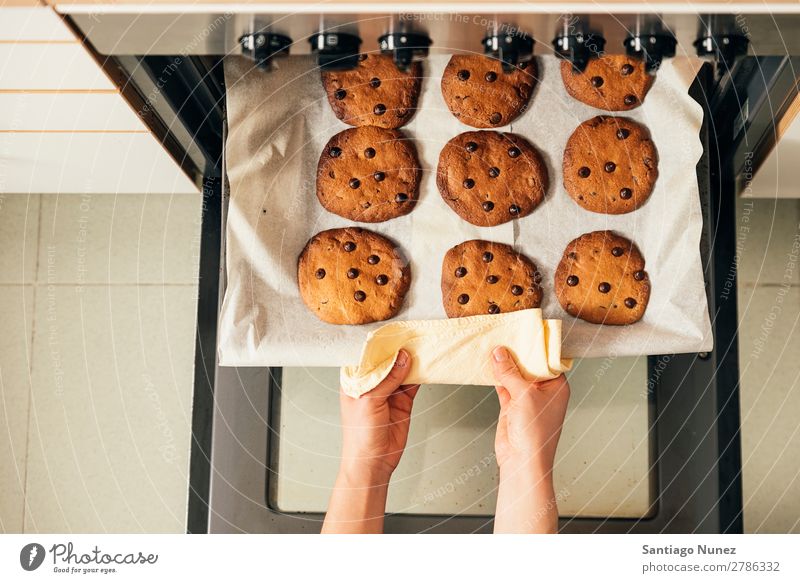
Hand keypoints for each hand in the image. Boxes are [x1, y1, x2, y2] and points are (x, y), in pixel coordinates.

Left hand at [322, 349, 418, 533]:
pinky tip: (428, 365)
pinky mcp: (403, 401)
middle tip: (414, 335)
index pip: (367, 355)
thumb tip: (402, 357)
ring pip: (402, 370)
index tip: (394, 331)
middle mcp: (371, 383)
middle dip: (399, 349)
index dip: (379, 343)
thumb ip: (387, 379)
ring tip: (424, 346)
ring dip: (413, 360)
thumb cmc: (359, 436)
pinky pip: (413, 383)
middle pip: (387, 360)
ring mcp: (388, 392)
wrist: (373, 463)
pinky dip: (421, 374)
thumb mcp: (370, 402)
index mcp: (355, 380)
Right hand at [491, 346, 569, 471]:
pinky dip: (495, 377)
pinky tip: (487, 366)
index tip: (522, 332)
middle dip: (515, 353)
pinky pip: (503, 386)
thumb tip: (499, 353)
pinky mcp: (512, 406)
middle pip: (528, 366)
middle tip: (503, 335)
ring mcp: (526, 399)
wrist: (522, 461)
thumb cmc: (535, 433)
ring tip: (491, 347)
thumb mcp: (524, 395)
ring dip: (503, 365)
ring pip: (514, 375)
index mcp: (556, 386)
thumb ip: (510, 372)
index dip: (534, 346)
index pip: (546, 360)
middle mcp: (543, 391)